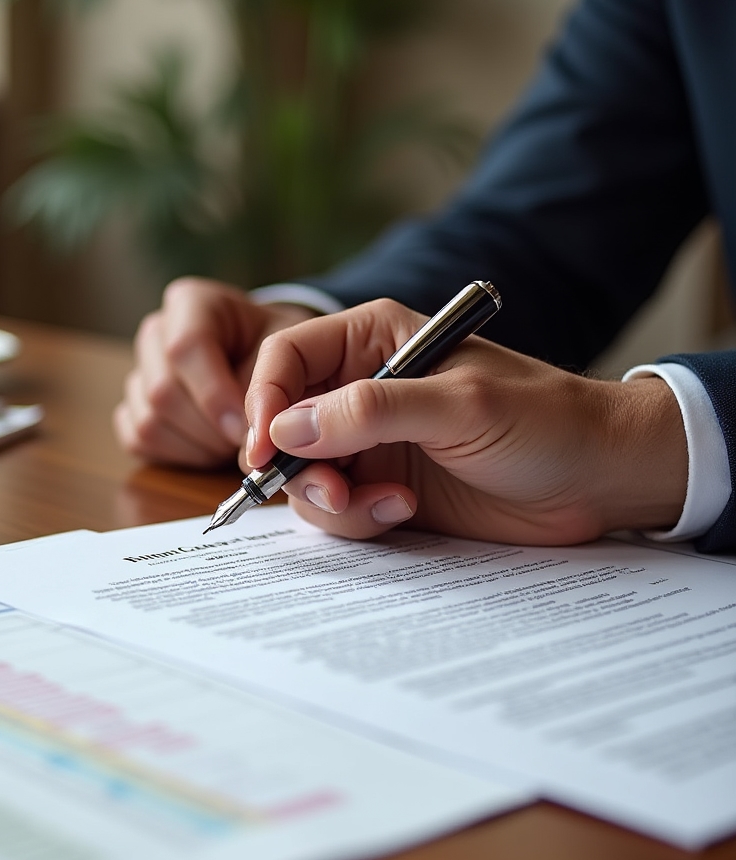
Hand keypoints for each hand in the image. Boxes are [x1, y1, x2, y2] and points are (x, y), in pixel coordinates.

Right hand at [114, 277, 313, 466]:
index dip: (215, 394)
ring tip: (233, 443)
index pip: (185, 346)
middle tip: (248, 441)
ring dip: (198, 447)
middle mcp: (157, 333)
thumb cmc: (279, 353)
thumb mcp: (288, 355)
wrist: (268, 366)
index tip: (248, 428)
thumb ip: (268, 392)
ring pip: (149, 422)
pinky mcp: (133, 409)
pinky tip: (211, 449)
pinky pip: (140, 441)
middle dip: (210, 429)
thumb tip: (247, 446)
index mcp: (191, 303)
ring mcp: (140, 371)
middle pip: (162, 391)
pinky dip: (179, 456)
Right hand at [244, 298, 687, 543]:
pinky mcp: (381, 486)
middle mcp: (360, 388)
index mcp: (373, 340)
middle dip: (296, 465)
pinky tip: (403, 511)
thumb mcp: (459, 406)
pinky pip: (336, 509)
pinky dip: (358, 519)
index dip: (263, 402)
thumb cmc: (544, 420)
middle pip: (282, 424)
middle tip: (333, 492)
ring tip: (389, 505)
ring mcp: (369, 442)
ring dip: (332, 500)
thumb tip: (286, 428)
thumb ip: (370, 412)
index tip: (264, 450)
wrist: (596, 478)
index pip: (285, 358)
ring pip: (304, 474)